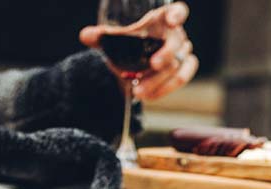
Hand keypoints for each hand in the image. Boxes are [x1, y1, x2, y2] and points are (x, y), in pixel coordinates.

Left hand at [80, 2, 198, 101]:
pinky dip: (164, 89)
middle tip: (152, 65)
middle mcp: (176, 35)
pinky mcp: (184, 69)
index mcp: (162, 19)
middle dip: (165, 55)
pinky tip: (149, 95)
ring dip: (159, 80)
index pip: (178, 11)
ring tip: (139, 90)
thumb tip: (85, 36)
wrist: (136, 65)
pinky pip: (179, 79)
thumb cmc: (130, 45)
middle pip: (176, 43)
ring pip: (177, 66)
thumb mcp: (116, 40)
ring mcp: (182, 53)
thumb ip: (101, 36)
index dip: (177, 15)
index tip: (171, 22)